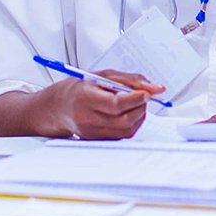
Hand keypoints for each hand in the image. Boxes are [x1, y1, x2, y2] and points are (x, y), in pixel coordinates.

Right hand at [33, 70, 164, 139]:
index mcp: (86, 98)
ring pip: (127, 130)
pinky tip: (128, 113)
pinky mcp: (99, 140)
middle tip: (144, 96)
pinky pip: (123, 135)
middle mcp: (88, 118)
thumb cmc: (81, 88)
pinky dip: (132, 123)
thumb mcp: (103, 76)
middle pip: (124, 120)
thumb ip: (130, 80)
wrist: (59, 107)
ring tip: (136, 103)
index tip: (147, 92)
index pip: (116, 104)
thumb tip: (156, 88)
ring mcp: (93, 132)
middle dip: (141, 107)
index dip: (135, 99)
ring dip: (139, 116)